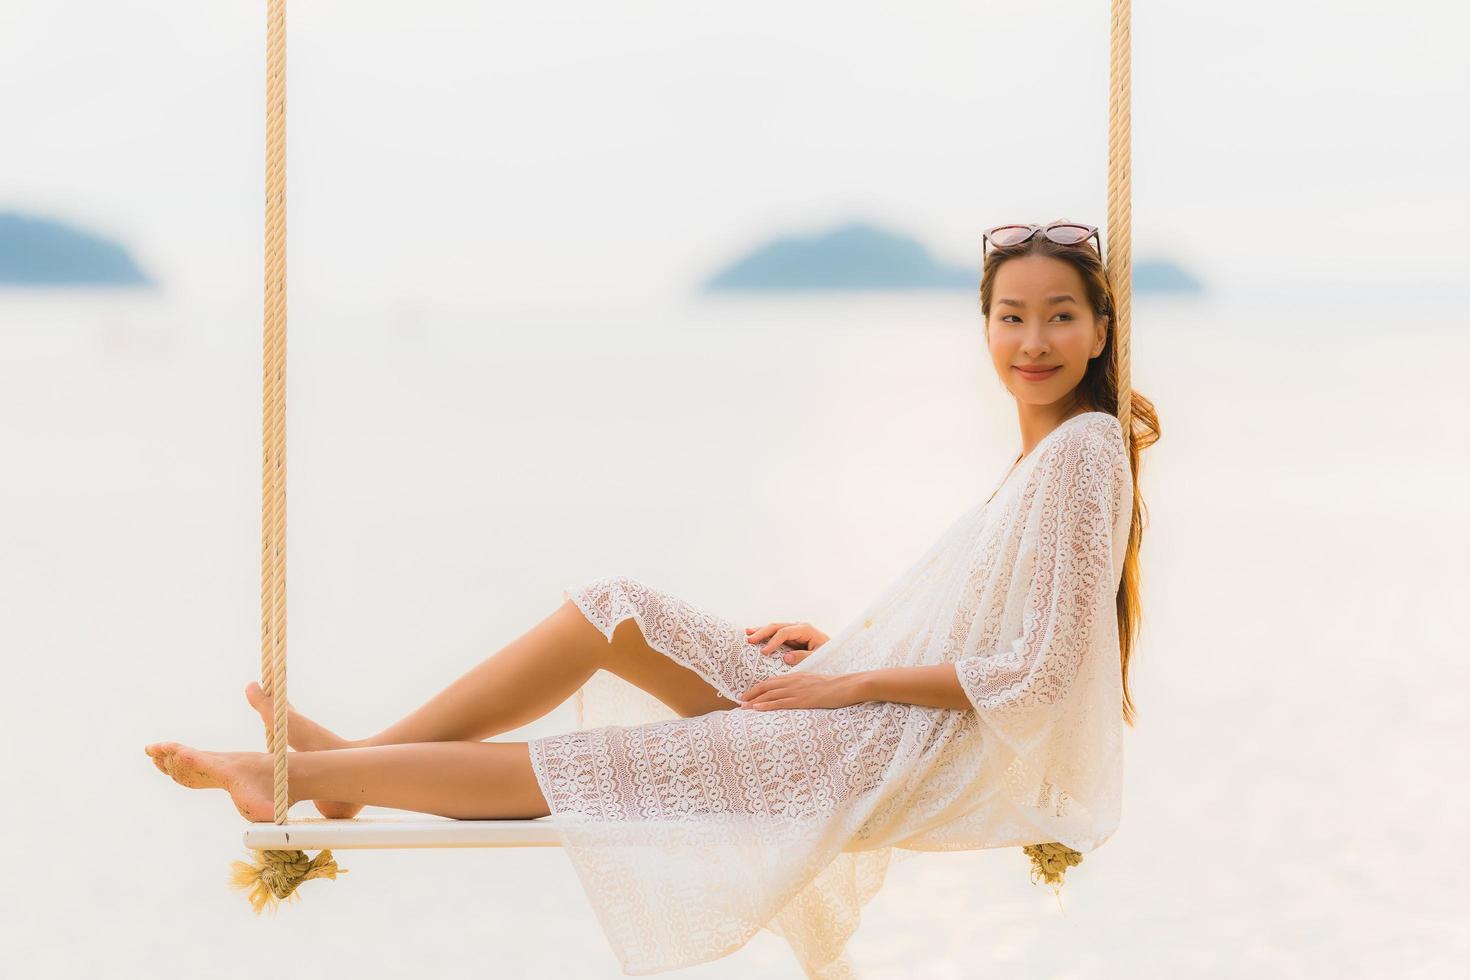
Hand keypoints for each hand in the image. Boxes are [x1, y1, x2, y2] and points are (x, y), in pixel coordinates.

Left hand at [738, 672, 863, 710]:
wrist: (848, 686)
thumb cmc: (834, 687)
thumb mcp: (815, 683)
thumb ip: (803, 686)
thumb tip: (794, 694)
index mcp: (796, 676)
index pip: (772, 681)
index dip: (758, 688)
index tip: (748, 695)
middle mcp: (794, 681)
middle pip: (767, 686)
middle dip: (752, 694)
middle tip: (739, 702)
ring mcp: (798, 690)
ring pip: (771, 694)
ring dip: (755, 701)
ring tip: (742, 707)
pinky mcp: (803, 699)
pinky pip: (781, 702)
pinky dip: (767, 705)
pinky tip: (757, 709)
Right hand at [744, 621, 829, 664]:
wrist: (834, 652)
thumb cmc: (828, 654)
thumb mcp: (818, 656)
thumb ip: (803, 656)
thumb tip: (786, 657)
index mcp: (805, 629)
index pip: (785, 632)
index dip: (773, 641)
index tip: (764, 652)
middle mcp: (798, 627)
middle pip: (777, 626)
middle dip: (762, 632)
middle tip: (750, 640)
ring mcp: (793, 630)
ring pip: (774, 628)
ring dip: (760, 631)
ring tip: (747, 633)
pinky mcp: (790, 637)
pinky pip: (775, 634)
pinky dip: (764, 635)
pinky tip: (754, 635)